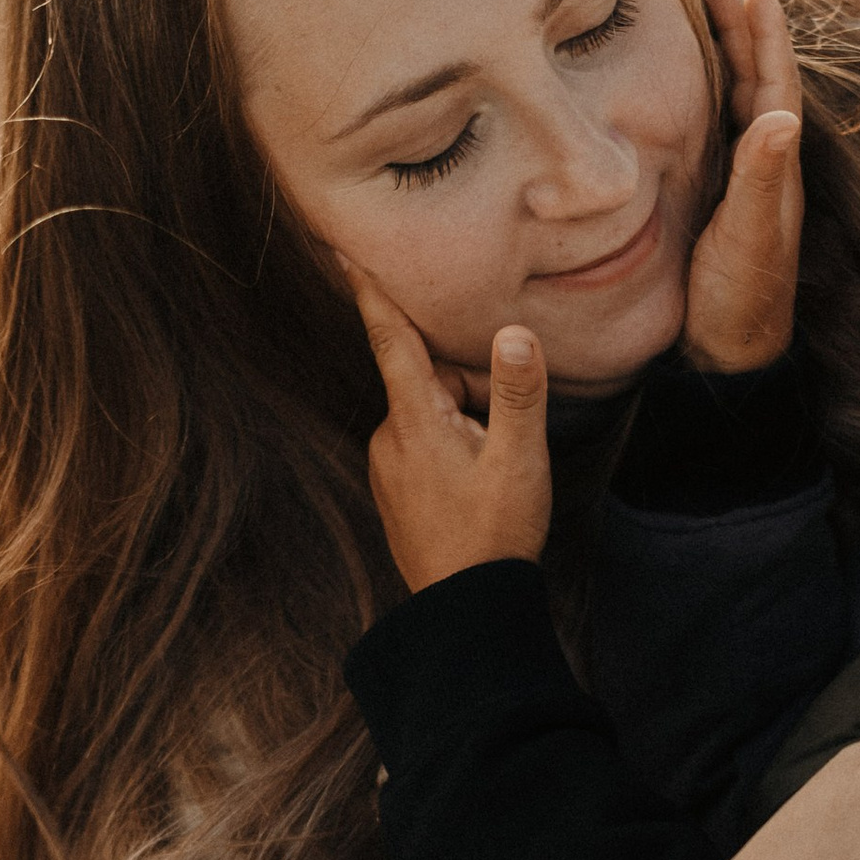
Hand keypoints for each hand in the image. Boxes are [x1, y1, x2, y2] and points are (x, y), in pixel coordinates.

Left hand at [356, 280, 552, 592]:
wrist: (464, 609)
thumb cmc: (494, 533)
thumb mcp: (519, 459)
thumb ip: (518, 393)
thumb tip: (514, 334)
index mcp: (415, 418)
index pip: (390, 339)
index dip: (370, 292)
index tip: (340, 250)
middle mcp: (389, 437)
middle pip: (429, 381)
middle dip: (471, 390)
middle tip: (507, 438)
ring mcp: (388, 467)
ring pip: (431, 416)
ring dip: (467, 424)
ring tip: (496, 471)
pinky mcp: (394, 492)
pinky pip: (425, 447)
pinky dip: (454, 450)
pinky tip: (478, 489)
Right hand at [681, 0, 804, 371]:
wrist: (726, 357)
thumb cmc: (741, 301)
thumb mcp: (751, 238)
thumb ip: (762, 179)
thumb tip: (785, 117)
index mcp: (775, 166)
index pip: (774, 84)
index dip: (765, 36)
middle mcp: (761, 166)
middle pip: (755, 81)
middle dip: (741, 30)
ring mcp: (738, 182)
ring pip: (734, 101)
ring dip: (725, 55)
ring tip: (708, 12)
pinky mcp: (712, 201)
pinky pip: (712, 132)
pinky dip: (704, 97)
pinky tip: (686, 87)